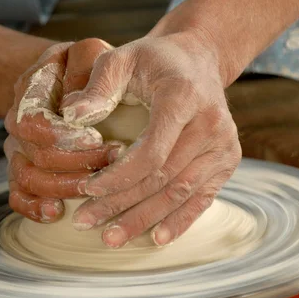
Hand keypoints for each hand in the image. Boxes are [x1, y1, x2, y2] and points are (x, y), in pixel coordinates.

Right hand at [4, 39, 125, 222]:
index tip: (97, 138)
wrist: (77, 78)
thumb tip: (75, 111)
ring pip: (27, 178)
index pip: (32, 120)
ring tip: (95, 189)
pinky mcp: (25, 169)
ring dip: (63, 187)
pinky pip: (18, 195)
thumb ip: (85, 70)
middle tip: (112, 161)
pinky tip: (57, 212)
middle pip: (34, 154)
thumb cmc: (89, 66)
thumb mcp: (91, 52)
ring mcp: (20, 148)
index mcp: (30, 91)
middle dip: (75, 164)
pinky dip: (34, 207)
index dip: (62, 136)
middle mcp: (18, 121)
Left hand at [63, 31, 241, 247]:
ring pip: (180, 193)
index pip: (152, 151)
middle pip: (163, 178)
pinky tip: (157, 238)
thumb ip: (97, 86)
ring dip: (143, 219)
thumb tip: (72, 117)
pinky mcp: (227, 160)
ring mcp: (223, 145)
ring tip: (110, 237)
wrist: (196, 59)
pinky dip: (180, 220)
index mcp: (183, 97)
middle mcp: (211, 123)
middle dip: (121, 204)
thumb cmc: (152, 60)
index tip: (86, 189)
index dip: (118, 177)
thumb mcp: (120, 58)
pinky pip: (202, 197)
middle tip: (86, 222)